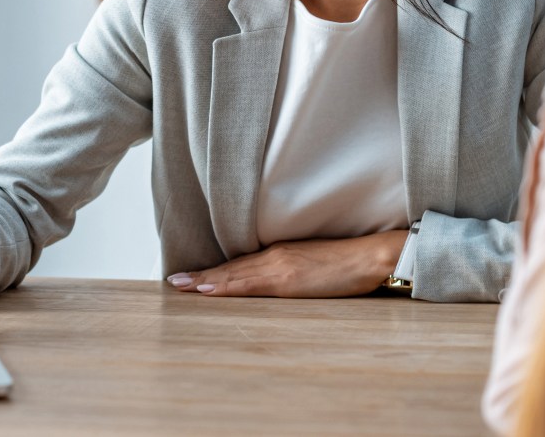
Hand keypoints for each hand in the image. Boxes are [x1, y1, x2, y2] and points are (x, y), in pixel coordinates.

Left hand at [166, 231, 408, 297]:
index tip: (191, 277)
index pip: (240, 265)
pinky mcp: (286, 278)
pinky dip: (225, 287)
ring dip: (206, 281)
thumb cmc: (349, 262)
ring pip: (234, 276)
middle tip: (173, 282)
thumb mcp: (313, 265)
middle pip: (231, 269)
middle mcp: (274, 256)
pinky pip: (249, 285)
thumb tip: (280, 284)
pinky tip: (207, 290)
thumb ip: (293, 271)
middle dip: (202, 276)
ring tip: (181, 286)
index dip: (215, 272)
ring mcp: (278, 266)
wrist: (371, 256)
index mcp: (280, 254)